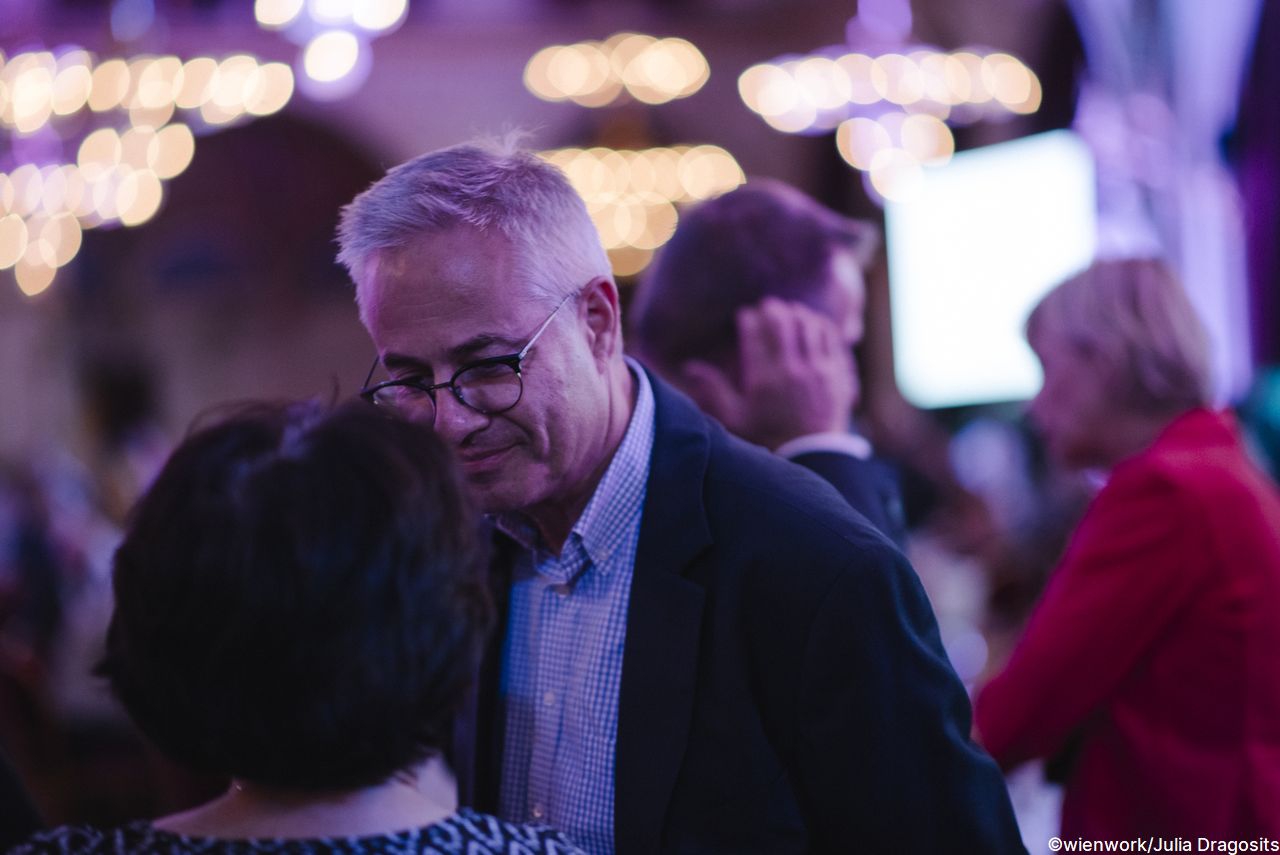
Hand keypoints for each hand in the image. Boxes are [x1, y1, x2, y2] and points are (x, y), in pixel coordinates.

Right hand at [679, 298, 857, 449]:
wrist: (810, 456)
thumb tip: (690, 366)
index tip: (744, 316)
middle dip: (771, 309)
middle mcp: (792, 370)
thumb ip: (714, 389)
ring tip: (789, 313)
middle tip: (765, 308)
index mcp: (764, 380)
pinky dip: (820, 324)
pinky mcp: (838, 372)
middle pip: (782, 322)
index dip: (747, 319)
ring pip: (809, 323)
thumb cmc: (768, 437)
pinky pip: (832, 336)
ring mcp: (819, 370)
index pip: (754, 334)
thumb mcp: (734, 418)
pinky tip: (812, 324)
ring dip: (797, 313)